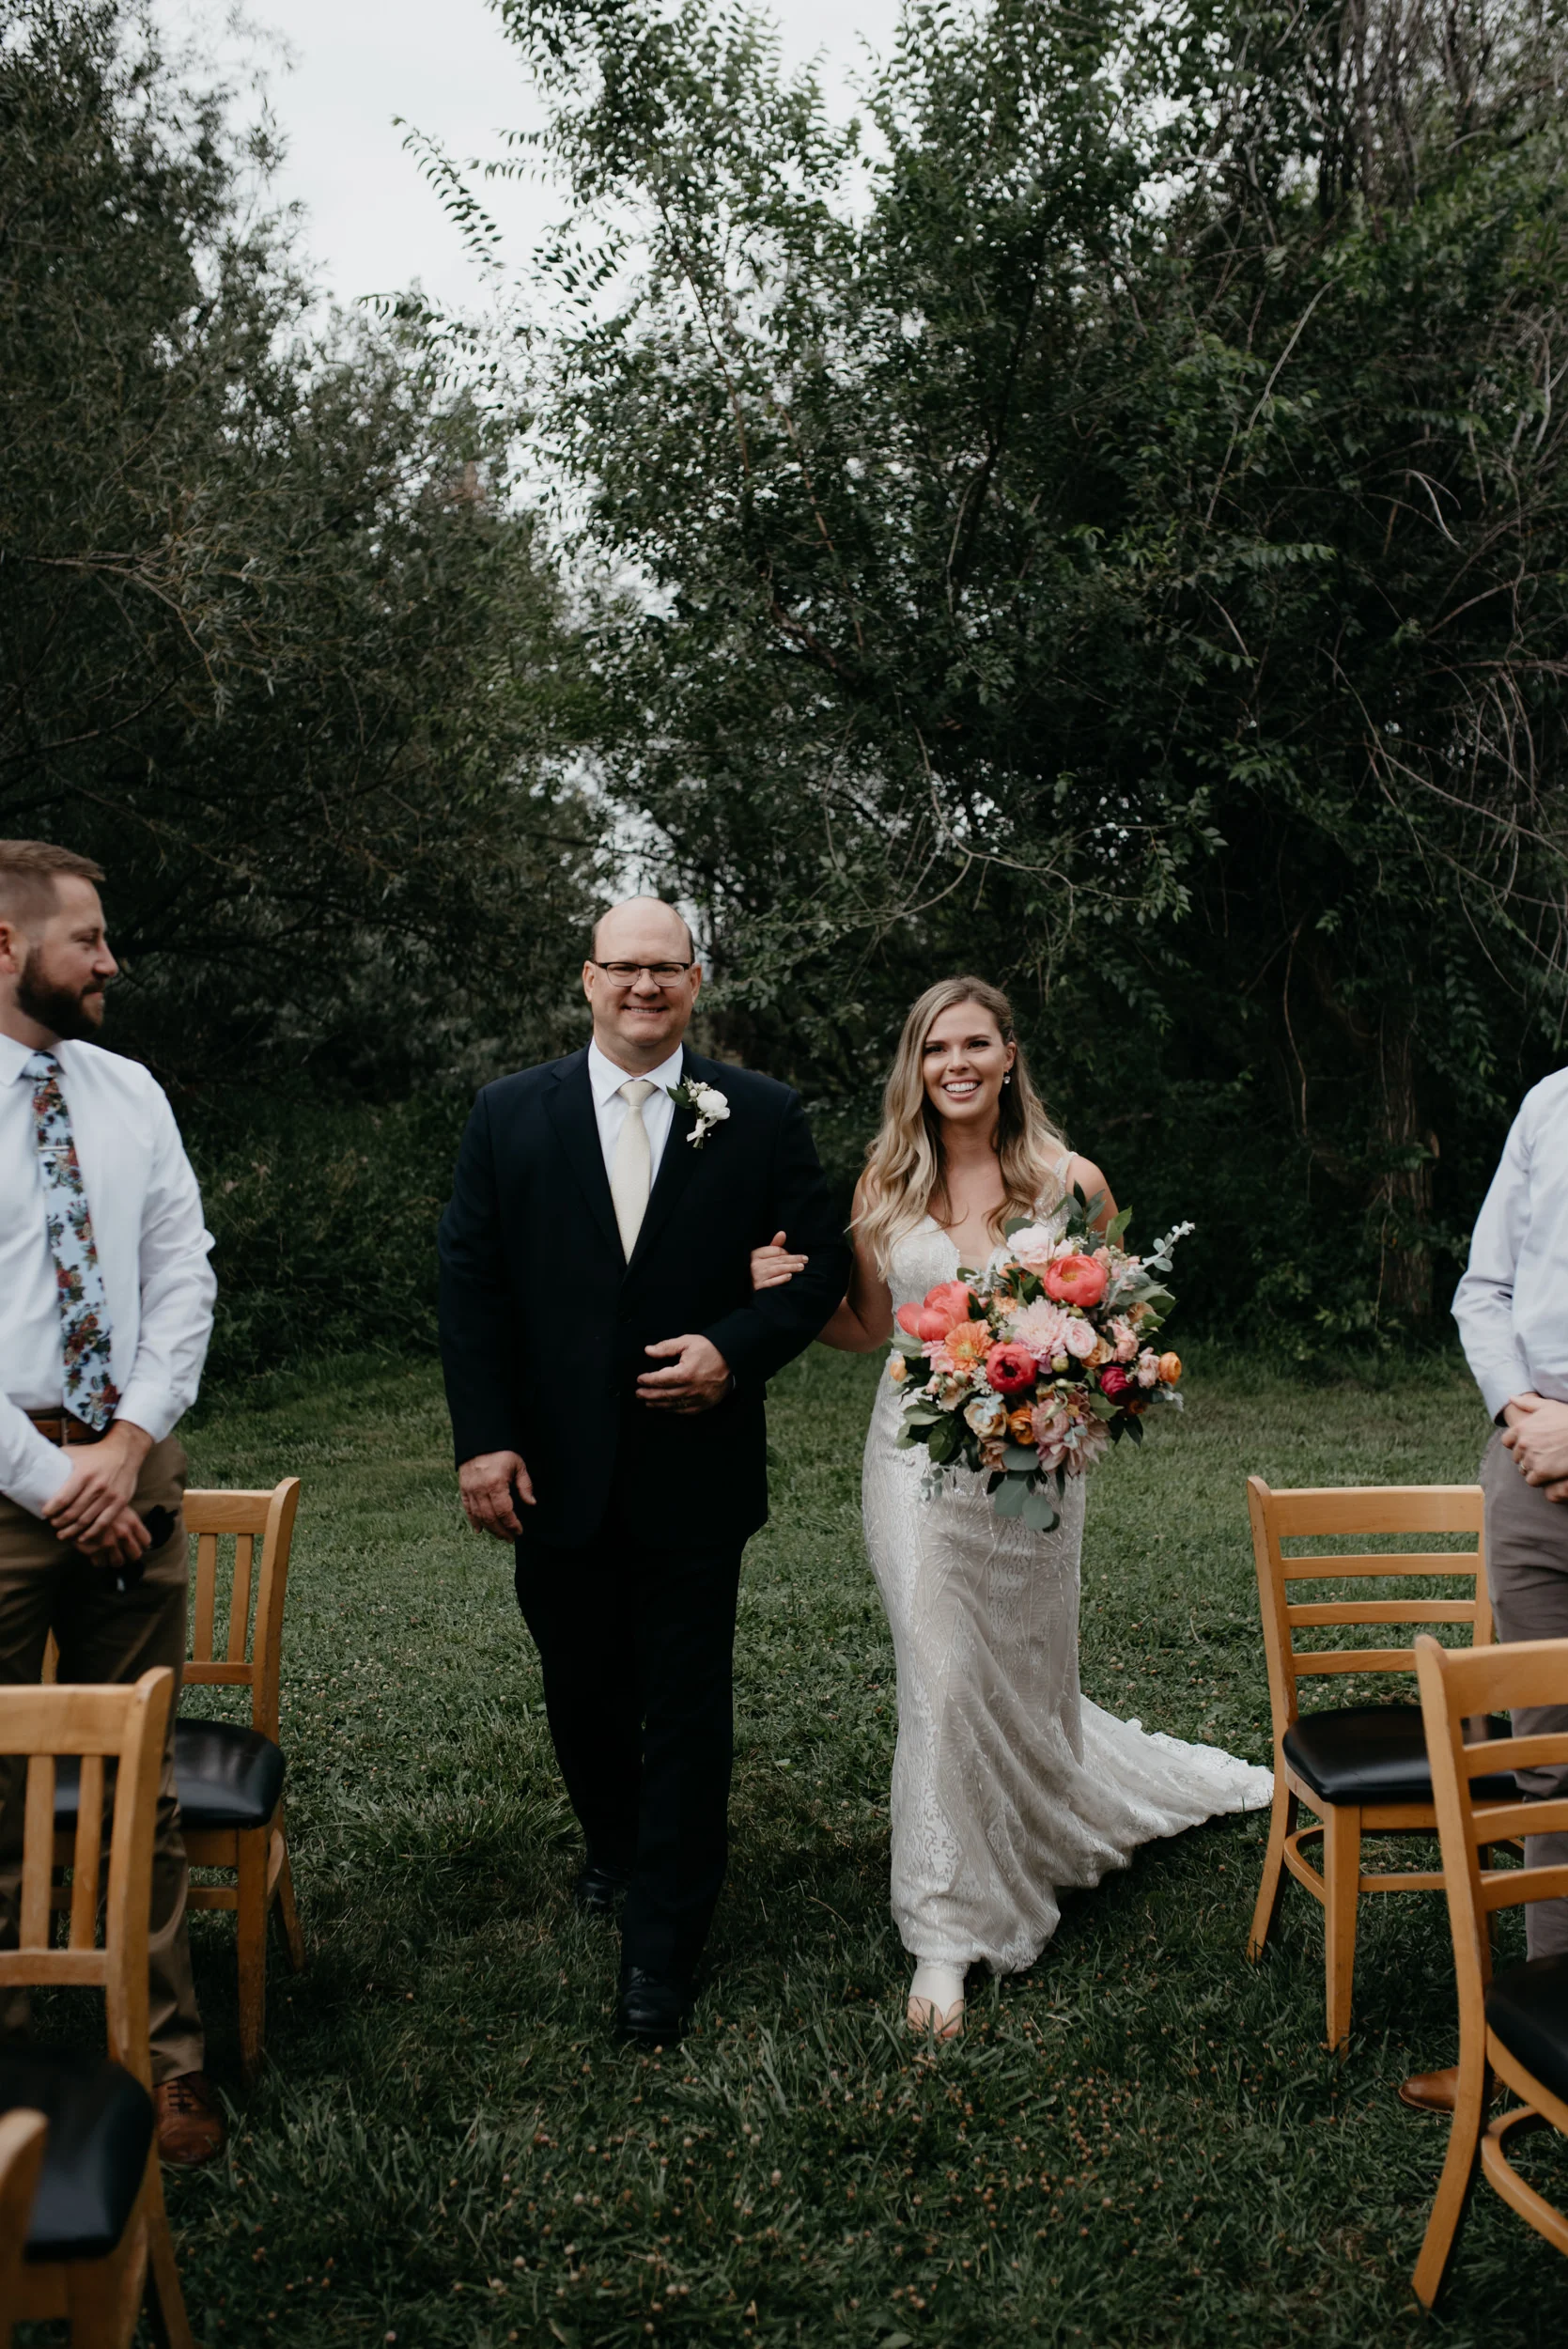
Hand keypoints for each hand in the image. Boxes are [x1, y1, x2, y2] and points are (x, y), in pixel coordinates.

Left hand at [42, 1420, 152, 1555]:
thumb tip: (37, 1470)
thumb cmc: (95, 1453)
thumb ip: (57, 1461)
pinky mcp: (120, 1502)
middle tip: (53, 1523)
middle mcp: (97, 1486)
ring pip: (86, 1521)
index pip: (62, 1499)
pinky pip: (103, 1523)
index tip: (45, 1513)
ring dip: (71, 1531)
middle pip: (72, 1513)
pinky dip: (90, 1533)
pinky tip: (81, 1537)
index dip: (51, 1511)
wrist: (124, 1451)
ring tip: (62, 1534)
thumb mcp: (74, 1452)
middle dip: (59, 1522)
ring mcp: (109, 1495)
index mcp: (83, 1474)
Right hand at [458, 1450, 534, 1538]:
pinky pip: (467, 1508)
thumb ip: (525, 1485)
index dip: (512, 1524)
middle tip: (510, 1538)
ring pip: (479, 1516)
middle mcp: (480, 1489)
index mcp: (495, 1483)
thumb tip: (531, 1503)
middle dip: (502, 1531)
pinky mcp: (463, 1488)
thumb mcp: (518, 1464)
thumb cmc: (502, 1451)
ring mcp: (470, 1489)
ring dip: (490, 1529)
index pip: (505, 1512)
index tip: (519, 1531)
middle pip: (491, 1517)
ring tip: (500, 1535)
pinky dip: (473, 1521)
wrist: (480, 1439)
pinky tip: (480, 1530)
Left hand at [637, 1334, 731, 1412]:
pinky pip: (685, 1410)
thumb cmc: (710, 1350)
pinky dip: (673, 1410)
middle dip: (649, 1394)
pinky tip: (666, 1407)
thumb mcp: (688, 1342)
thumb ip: (666, 1347)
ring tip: (648, 1402)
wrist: (733, 1359)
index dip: (647, 1380)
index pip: (660, 1379)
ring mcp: (698, 1399)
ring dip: (658, 1404)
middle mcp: (691, 1389)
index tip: (640, 1379)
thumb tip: (648, 1351)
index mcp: (685, 1373)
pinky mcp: (705, 1404)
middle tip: (638, 1393)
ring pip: (673, 1405)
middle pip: (664, 1395)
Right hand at [750, 1230, 806, 1290]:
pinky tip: (789, 1276)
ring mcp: (757, 1276)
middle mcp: (756, 1264)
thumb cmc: (756, 1269)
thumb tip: (782, 1233)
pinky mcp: (759, 1287)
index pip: (775, 1251)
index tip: (792, 1255)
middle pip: (778, 1259)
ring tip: (801, 1267)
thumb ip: (773, 1245)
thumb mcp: (762, 1256)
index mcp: (755, 1254)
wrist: (743, 1287)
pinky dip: (781, 1278)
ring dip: (791, 1267)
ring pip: (777, 1269)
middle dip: (793, 1259)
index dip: (786, 1252)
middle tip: (805, 1259)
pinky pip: (772, 1282)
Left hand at [1502, 1394, 1567, 1496]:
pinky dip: (1538, 1479)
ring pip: (1523, 1469)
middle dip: (1526, 1456)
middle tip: (1542, 1455)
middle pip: (1516, 1456)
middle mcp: (1523, 1443)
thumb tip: (1511, 1398)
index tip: (1530, 1445)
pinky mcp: (1542, 1472)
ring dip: (1532, 1468)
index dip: (1517, 1444)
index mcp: (1521, 1428)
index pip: (1507, 1442)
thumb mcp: (1548, 1406)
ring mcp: (1532, 1458)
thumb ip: (1527, 1403)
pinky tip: (1549, 1474)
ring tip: (1546, 1464)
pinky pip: (1532, 1481)